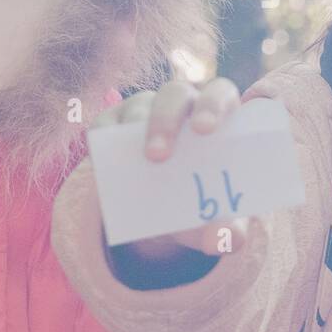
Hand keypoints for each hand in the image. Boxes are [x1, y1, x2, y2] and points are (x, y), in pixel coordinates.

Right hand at [89, 79, 247, 259]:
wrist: (163, 214)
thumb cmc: (201, 201)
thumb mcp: (216, 219)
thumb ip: (228, 229)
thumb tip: (227, 239)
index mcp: (218, 116)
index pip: (219, 93)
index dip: (213, 105)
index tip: (205, 129)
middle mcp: (182, 104)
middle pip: (175, 94)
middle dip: (166, 121)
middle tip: (159, 156)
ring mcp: (145, 109)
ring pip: (139, 105)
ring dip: (137, 130)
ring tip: (140, 163)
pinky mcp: (112, 123)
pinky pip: (104, 124)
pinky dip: (103, 138)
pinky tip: (104, 160)